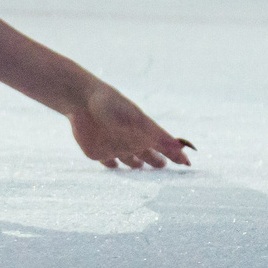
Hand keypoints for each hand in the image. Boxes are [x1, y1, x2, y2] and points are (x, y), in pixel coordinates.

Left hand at [69, 85, 193, 170]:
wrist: (81, 100)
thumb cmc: (112, 106)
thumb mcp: (138, 122)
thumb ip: (160, 137)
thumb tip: (183, 147)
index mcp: (144, 132)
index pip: (164, 147)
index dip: (176, 154)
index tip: (187, 163)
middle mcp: (131, 141)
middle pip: (147, 154)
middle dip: (156, 160)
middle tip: (165, 165)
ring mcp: (114, 147)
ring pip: (129, 160)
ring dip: (135, 164)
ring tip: (141, 167)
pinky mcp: (97, 152)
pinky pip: (108, 163)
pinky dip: (113, 166)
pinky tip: (115, 167)